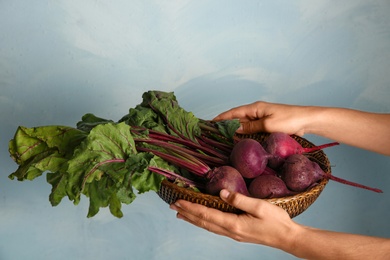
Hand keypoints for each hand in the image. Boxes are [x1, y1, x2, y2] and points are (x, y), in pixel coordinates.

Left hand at [170, 189, 298, 249]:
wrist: (287, 238)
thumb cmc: (276, 221)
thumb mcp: (259, 207)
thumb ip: (239, 199)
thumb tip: (222, 192)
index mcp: (234, 224)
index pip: (207, 214)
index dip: (191, 207)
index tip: (179, 201)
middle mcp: (230, 231)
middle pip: (203, 222)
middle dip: (188, 213)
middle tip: (173, 206)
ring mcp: (233, 234)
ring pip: (208, 226)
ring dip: (193, 219)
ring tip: (181, 214)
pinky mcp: (237, 234)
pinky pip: (215, 228)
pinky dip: (204, 222)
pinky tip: (202, 220)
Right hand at [213, 101, 313, 135]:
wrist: (307, 121)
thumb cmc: (289, 120)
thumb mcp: (268, 125)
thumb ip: (250, 127)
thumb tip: (234, 128)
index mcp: (255, 108)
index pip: (233, 112)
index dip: (221, 118)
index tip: (210, 123)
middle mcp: (256, 112)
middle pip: (237, 118)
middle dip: (225, 124)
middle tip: (213, 133)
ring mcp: (261, 118)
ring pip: (243, 124)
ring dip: (234, 130)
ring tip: (222, 137)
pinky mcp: (267, 125)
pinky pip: (251, 129)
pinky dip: (244, 133)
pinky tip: (239, 140)